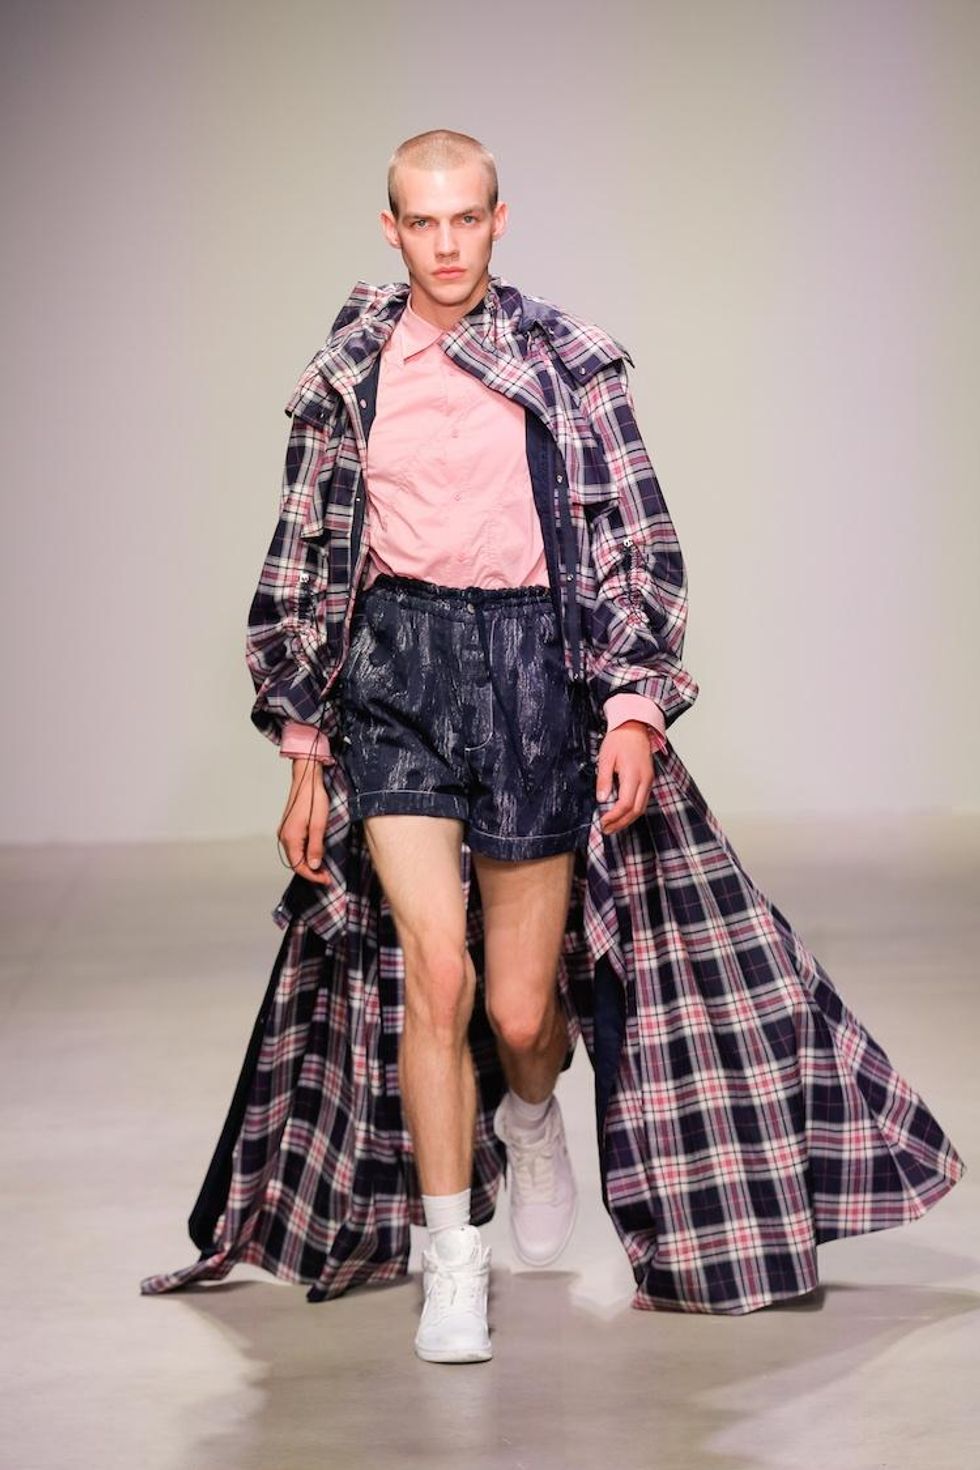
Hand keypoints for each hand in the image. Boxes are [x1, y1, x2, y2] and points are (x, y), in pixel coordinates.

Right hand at [278, 759, 330, 884]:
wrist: (307, 780)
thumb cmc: (314, 800)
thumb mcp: (319, 825)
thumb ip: (315, 848)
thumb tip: (313, 866)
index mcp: (290, 838)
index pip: (299, 866)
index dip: (312, 876)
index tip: (326, 880)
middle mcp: (284, 837)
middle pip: (295, 862)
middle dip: (311, 872)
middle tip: (327, 876)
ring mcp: (285, 832)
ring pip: (295, 855)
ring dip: (308, 864)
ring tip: (323, 868)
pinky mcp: (288, 828)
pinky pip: (295, 847)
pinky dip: (304, 854)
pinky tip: (315, 854)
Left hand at [596, 720, 654, 835]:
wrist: (634, 727)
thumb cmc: (619, 740)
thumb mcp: (606, 758)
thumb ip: (604, 779)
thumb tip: (602, 799)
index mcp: (633, 774)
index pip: (625, 804)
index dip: (614, 816)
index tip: (602, 822)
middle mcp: (645, 780)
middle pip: (636, 810)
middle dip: (621, 823)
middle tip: (606, 830)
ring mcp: (649, 780)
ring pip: (642, 808)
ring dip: (627, 820)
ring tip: (613, 826)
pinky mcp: (649, 779)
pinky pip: (643, 801)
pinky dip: (633, 811)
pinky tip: (622, 815)